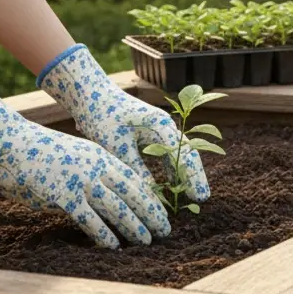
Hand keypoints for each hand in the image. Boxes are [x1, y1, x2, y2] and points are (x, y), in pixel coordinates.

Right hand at [0, 81, 171, 248]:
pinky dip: (103, 235)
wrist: (9, 142)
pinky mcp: (63, 196)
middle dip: (152, 213)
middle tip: (166, 230)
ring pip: (117, 208)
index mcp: (100, 156)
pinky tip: (114, 246)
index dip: (149, 197)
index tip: (162, 211)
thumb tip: (98, 196)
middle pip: (133, 193)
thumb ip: (89, 174)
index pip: (134, 179)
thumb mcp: (73, 156)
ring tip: (148, 240)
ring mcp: (81, 181)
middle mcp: (96, 168)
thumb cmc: (38, 152)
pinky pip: (89, 220)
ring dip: (134, 226)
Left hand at [38, 44, 209, 202]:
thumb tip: (150, 197)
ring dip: (185, 173)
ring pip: (179, 153)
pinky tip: (172, 183)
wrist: (90, 95)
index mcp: (161, 126)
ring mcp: (160, 129)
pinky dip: (172, 168)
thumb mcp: (117, 147)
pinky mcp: (151, 133)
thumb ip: (136, 171)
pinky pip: (167, 153)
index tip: (198, 197)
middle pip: (188, 153)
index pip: (184, 154)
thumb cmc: (102, 117)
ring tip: (192, 194)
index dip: (192, 177)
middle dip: (195, 176)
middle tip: (202, 199)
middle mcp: (165, 126)